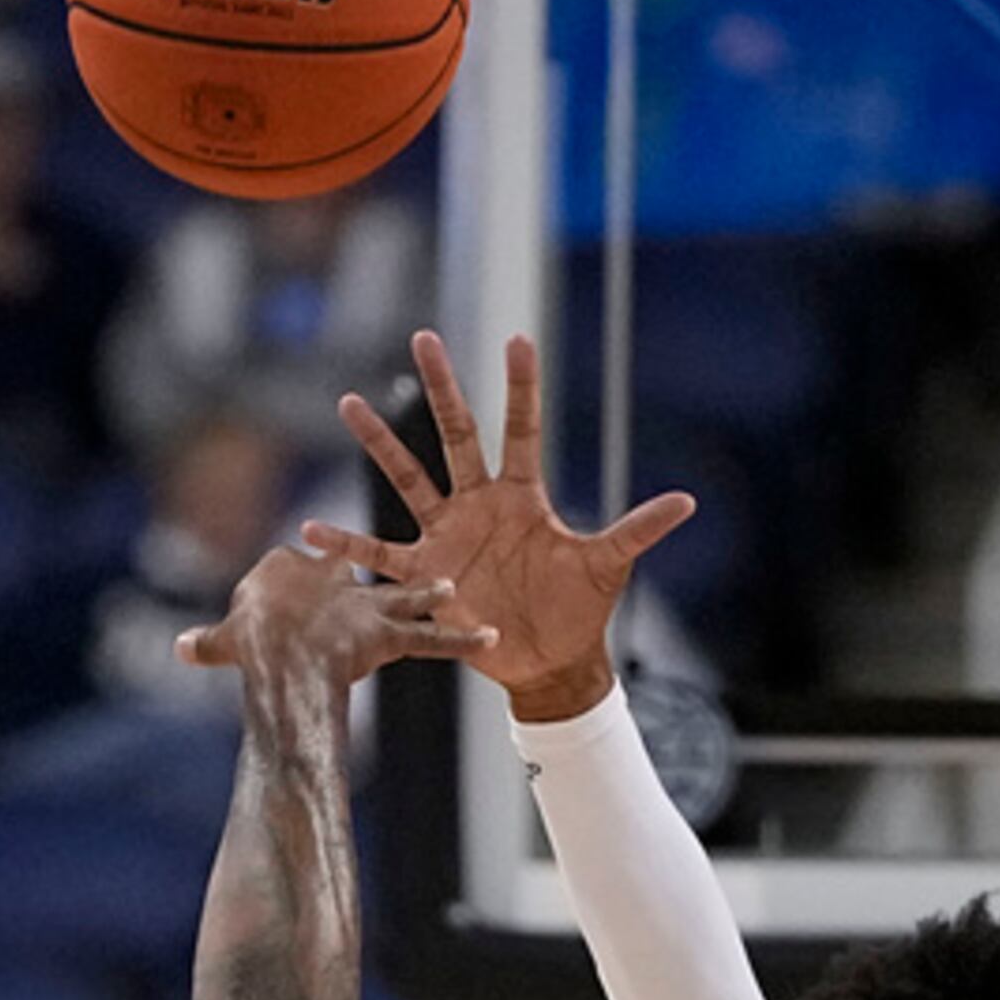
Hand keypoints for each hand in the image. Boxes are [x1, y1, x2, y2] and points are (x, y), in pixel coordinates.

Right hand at [175, 539, 492, 690]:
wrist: (277, 654)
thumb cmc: (250, 643)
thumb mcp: (226, 641)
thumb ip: (210, 644)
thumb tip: (180, 648)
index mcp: (299, 578)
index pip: (314, 567)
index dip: (318, 569)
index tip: (321, 565)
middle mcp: (339, 587)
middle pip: (363, 581)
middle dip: (367, 576)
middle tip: (379, 572)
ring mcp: (366, 610)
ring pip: (408, 601)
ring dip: (430, 599)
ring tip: (454, 592)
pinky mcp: (387, 635)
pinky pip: (434, 641)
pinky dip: (462, 642)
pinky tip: (493, 641)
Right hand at [305, 332, 693, 722]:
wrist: (549, 662)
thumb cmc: (579, 610)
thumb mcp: (607, 565)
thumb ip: (637, 529)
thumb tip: (688, 502)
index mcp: (522, 496)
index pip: (522, 429)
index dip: (521, 388)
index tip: (517, 338)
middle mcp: (479, 505)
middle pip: (455, 435)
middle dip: (443, 388)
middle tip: (424, 337)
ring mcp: (448, 535)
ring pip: (408, 479)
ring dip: (380, 444)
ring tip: (349, 403)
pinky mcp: (427, 575)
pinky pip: (379, 557)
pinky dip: (346, 546)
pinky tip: (311, 531)